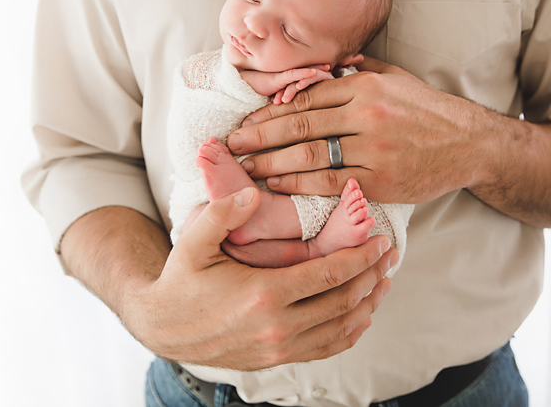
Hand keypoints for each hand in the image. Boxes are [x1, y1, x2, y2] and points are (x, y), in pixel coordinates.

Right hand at [126, 187, 397, 369]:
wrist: (161, 327)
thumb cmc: (180, 280)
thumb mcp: (193, 241)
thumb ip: (223, 214)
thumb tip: (253, 192)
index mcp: (264, 294)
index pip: (329, 275)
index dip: (361, 258)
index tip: (380, 241)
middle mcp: (278, 327)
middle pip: (344, 302)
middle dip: (373, 276)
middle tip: (389, 255)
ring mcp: (280, 348)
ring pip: (341, 329)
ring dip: (369, 304)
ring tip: (383, 281)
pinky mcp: (277, 359)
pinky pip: (326, 349)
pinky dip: (351, 332)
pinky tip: (361, 314)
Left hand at [226, 57, 487, 203]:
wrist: (469, 143)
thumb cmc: (427, 109)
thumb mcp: (394, 76)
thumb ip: (357, 68)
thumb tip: (319, 66)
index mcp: (365, 85)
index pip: (306, 95)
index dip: (270, 109)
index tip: (246, 118)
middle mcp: (367, 113)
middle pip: (300, 123)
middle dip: (259, 134)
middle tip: (231, 144)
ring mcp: (374, 148)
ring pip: (310, 154)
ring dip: (271, 162)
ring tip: (246, 167)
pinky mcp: (382, 179)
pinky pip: (330, 181)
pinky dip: (300, 184)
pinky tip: (278, 184)